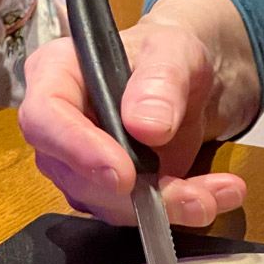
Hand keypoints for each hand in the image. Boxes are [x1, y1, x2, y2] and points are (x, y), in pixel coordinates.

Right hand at [19, 0, 256, 226]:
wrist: (185, 81)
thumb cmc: (166, 54)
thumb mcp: (173, 51)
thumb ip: (160, 81)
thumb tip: (147, 127)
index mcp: (55, 74)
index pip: (44, 118)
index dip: (77, 150)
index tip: (123, 173)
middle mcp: (56, 126)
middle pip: (73, 174)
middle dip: (133, 194)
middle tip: (191, 196)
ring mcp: (76, 164)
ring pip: (106, 203)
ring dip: (164, 207)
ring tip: (219, 194)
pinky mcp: (103, 191)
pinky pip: (132, 212)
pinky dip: (177, 210)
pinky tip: (216, 196)